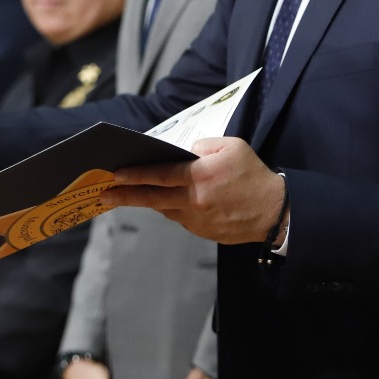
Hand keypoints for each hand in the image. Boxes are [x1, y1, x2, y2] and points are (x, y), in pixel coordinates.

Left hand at [101, 138, 283, 244]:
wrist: (275, 212)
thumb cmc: (253, 175)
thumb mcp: (232, 147)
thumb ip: (203, 146)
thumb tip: (184, 154)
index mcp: (200, 177)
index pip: (159, 175)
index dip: (134, 174)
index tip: (114, 174)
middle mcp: (194, 200)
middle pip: (152, 198)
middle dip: (124, 196)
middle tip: (103, 195)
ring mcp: (197, 219)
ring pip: (164, 208)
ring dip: (148, 201)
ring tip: (130, 193)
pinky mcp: (202, 232)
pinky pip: (179, 217)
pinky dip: (171, 207)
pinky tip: (167, 200)